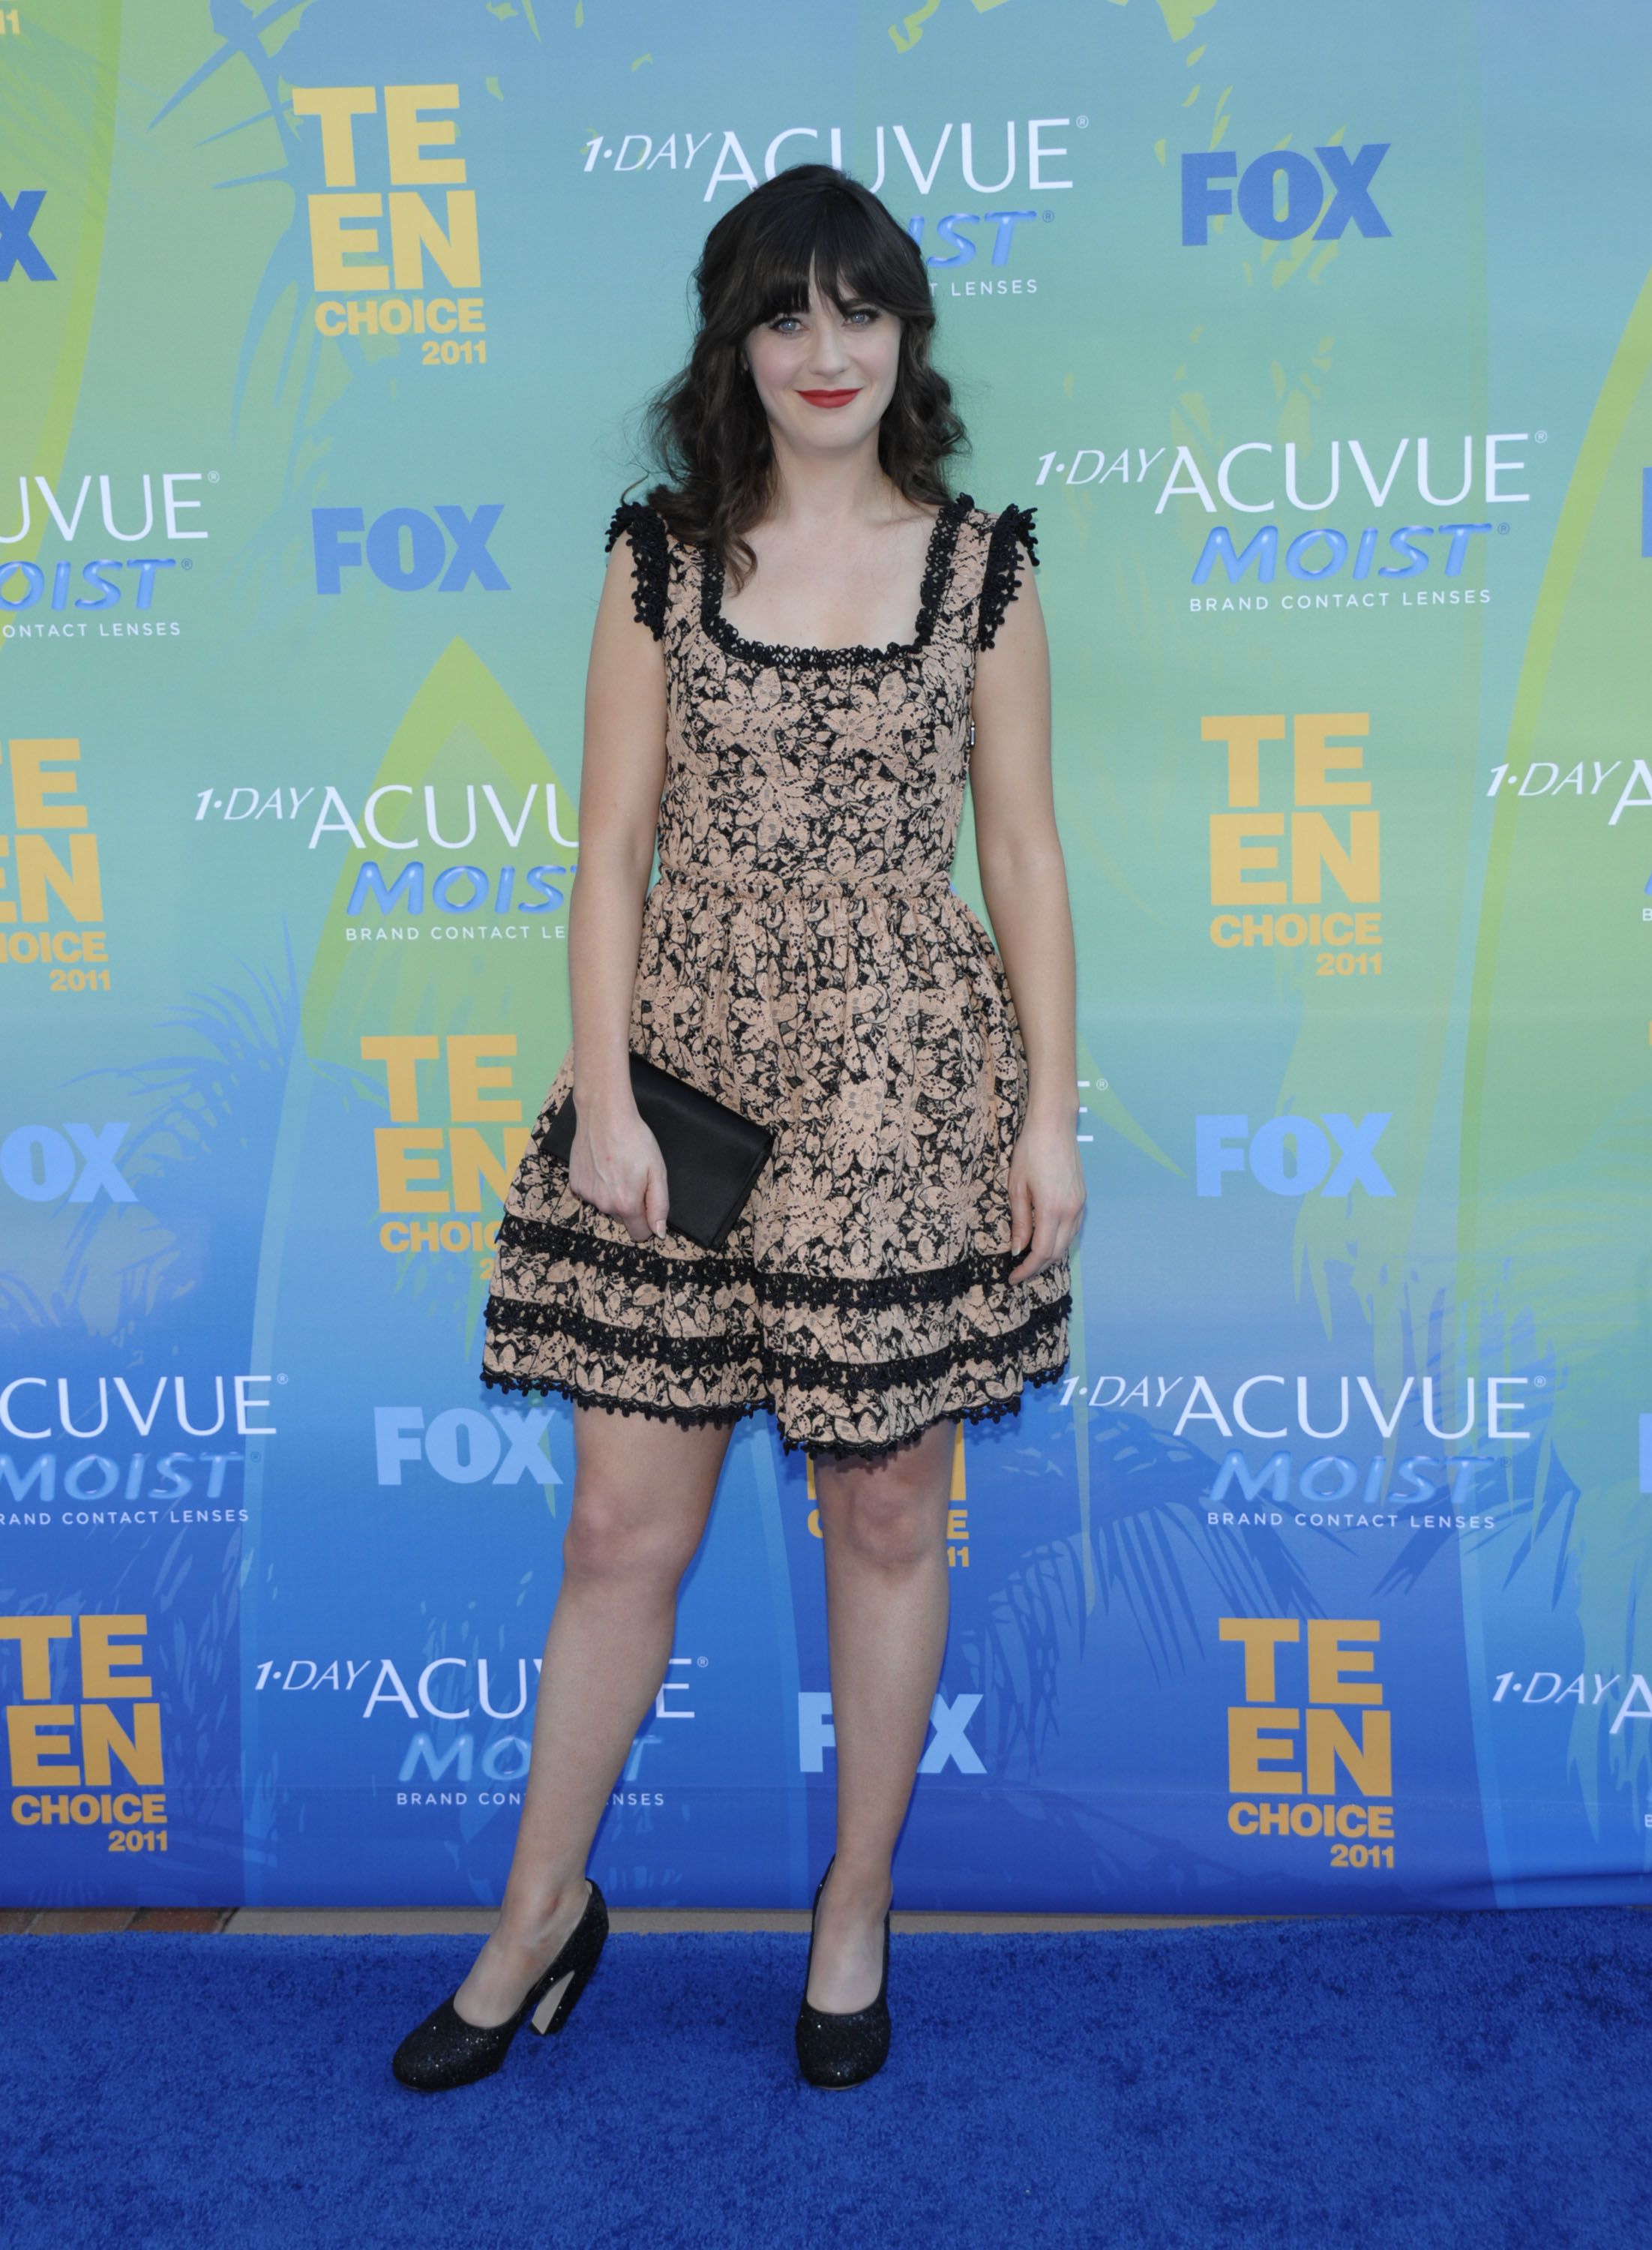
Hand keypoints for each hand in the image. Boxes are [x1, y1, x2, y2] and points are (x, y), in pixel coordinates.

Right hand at [568, 1095, 668, 1242]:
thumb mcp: (657, 1171)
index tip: (648, 1202)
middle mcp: (604, 1205)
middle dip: (630, 1204)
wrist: (604, 1116)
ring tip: (617, 1167)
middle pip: (623, 1218)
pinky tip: (602, 1165)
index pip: (640, 1233)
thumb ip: (659, 1205)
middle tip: (633, 1176)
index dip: (648, 1221)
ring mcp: (587, 1196)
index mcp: (627, 1204)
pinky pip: (592, 1193)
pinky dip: (598, 1184)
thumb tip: (658, 1232)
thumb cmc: (634, 1139)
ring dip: (613, 1193)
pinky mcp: (576, 1185)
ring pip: (607, 1205)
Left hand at [1006, 1111, 1085, 1282]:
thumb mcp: (1017, 1187)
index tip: (1013, 1278)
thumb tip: (1017, 1249)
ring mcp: (1080, 1205)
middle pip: (1056, 1253)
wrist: (1054, 1125)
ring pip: (1067, 1244)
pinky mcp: (1082, 1199)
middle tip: (1019, 1273)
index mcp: (1052, 1209)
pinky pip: (1072, 1230)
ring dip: (1049, 1257)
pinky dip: (1059, 1242)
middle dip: (1037, 1268)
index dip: (1027, 1269)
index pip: (1041, 1252)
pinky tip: (1045, 1242)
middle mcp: (1071, 1211)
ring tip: (1030, 1261)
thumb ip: (1020, 1221)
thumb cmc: (1031, 1151)